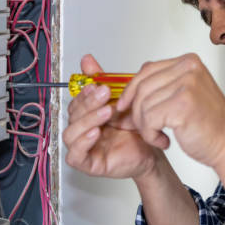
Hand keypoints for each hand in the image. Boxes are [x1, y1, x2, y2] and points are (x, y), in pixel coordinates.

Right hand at [63, 54, 159, 178]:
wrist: (154, 148)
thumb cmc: (137, 126)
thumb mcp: (121, 98)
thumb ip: (103, 79)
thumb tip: (87, 59)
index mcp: (88, 114)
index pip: (75, 101)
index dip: (83, 93)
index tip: (96, 84)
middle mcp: (83, 130)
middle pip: (72, 115)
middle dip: (88, 103)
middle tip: (104, 94)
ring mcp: (84, 147)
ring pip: (70, 133)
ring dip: (87, 120)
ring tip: (107, 112)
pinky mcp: (89, 164)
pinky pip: (75, 156)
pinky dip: (83, 143)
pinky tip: (96, 132)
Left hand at [116, 53, 224, 166]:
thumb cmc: (209, 125)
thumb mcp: (185, 94)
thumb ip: (163, 85)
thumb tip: (129, 89)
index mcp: (188, 62)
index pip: (147, 70)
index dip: (131, 89)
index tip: (124, 105)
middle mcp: (188, 69)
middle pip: (142, 87)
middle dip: (136, 112)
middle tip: (146, 128)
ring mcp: (187, 85)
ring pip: (143, 105)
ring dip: (145, 127)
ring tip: (159, 135)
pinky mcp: (182, 105)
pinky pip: (149, 119)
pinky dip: (151, 135)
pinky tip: (164, 141)